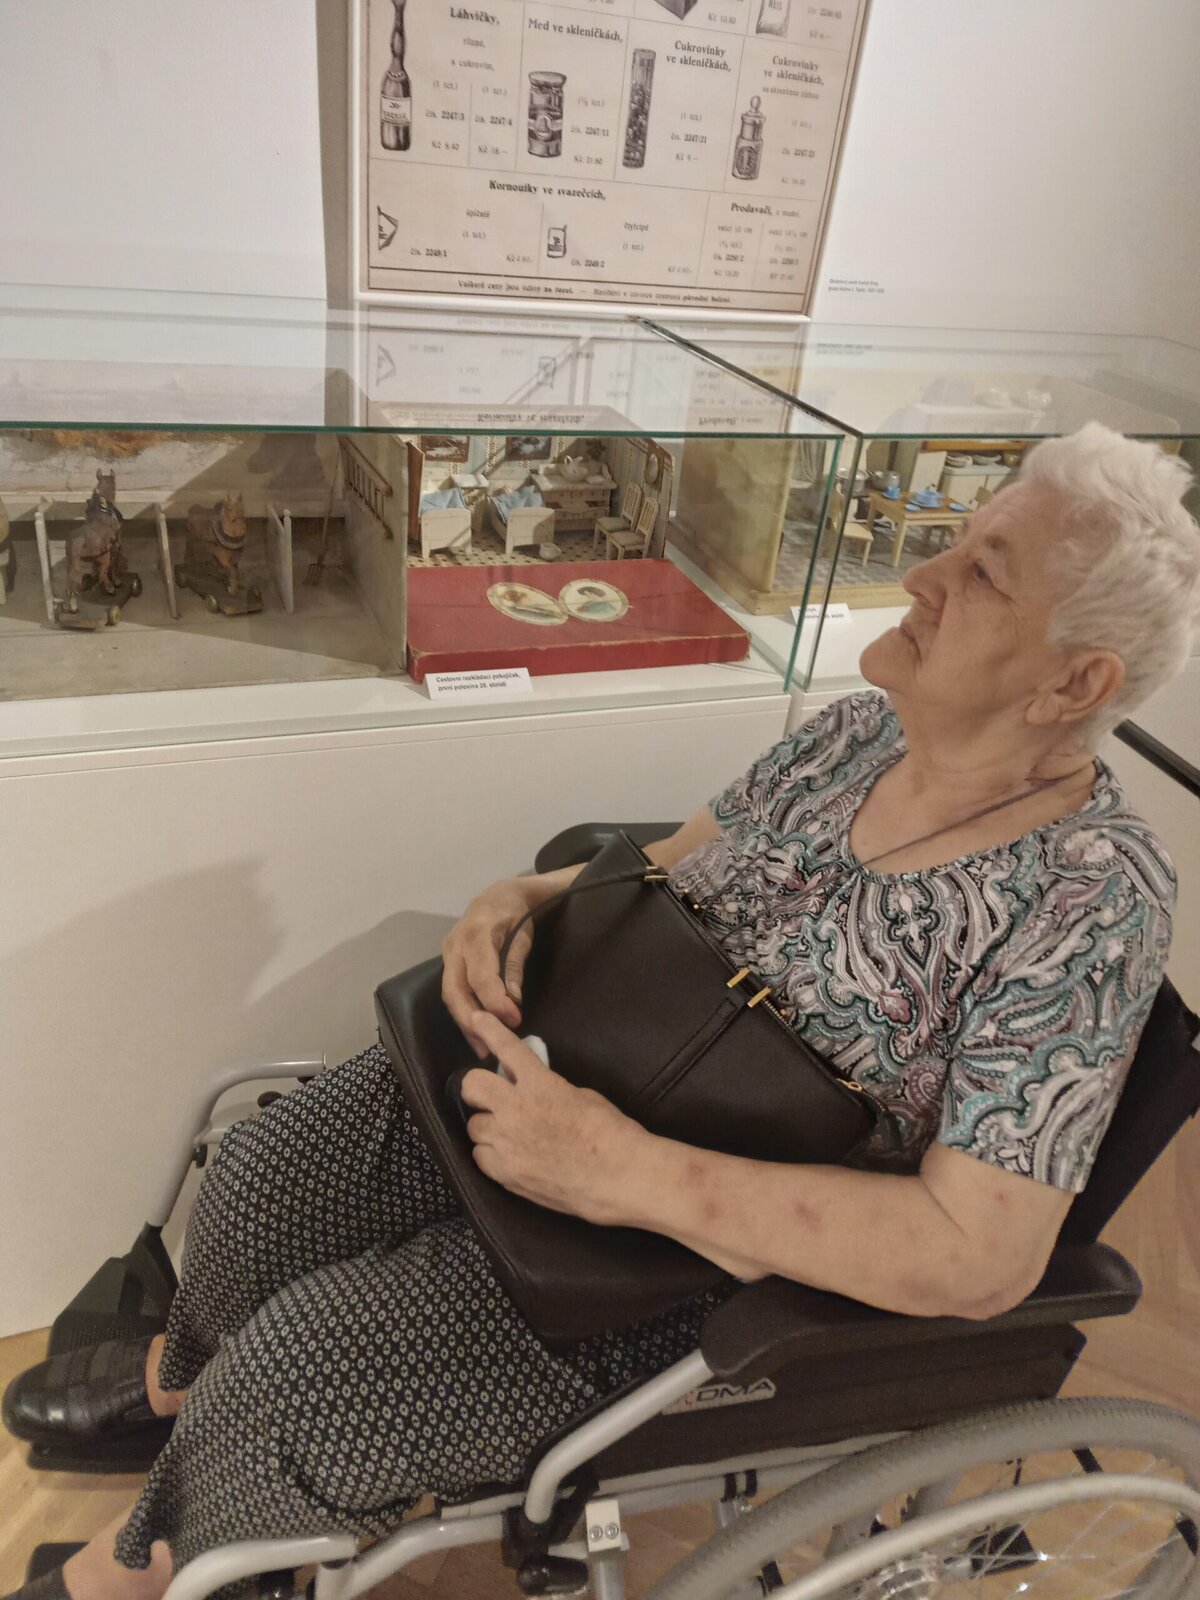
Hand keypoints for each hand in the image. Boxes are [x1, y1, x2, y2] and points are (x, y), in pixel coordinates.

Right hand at [441, 879, 536, 1056]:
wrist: (497, 896)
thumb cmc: (516, 914)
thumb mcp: (523, 935)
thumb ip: (515, 966)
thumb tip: (513, 1001)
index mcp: (477, 934)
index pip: (480, 976)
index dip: (495, 1002)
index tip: (515, 1020)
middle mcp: (455, 944)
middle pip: (455, 990)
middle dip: (471, 1021)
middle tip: (490, 1046)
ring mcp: (447, 952)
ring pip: (449, 994)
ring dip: (464, 1023)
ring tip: (482, 1047)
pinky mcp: (447, 961)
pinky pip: (451, 991)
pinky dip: (462, 1013)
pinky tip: (476, 1032)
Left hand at [460, 1012, 647, 1224]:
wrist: (620, 1177)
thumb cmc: (611, 1133)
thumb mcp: (581, 1096)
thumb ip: (549, 1088)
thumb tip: (533, 1088)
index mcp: (540, 1086)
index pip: (507, 1050)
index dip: (489, 1030)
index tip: (478, 1019)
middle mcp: (516, 1112)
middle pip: (472, 1087)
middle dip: (478, 1087)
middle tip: (492, 1094)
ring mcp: (508, 1146)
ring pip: (474, 1126)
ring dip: (488, 1124)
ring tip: (506, 1130)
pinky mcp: (507, 1175)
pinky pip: (481, 1157)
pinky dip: (490, 1153)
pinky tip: (508, 1154)